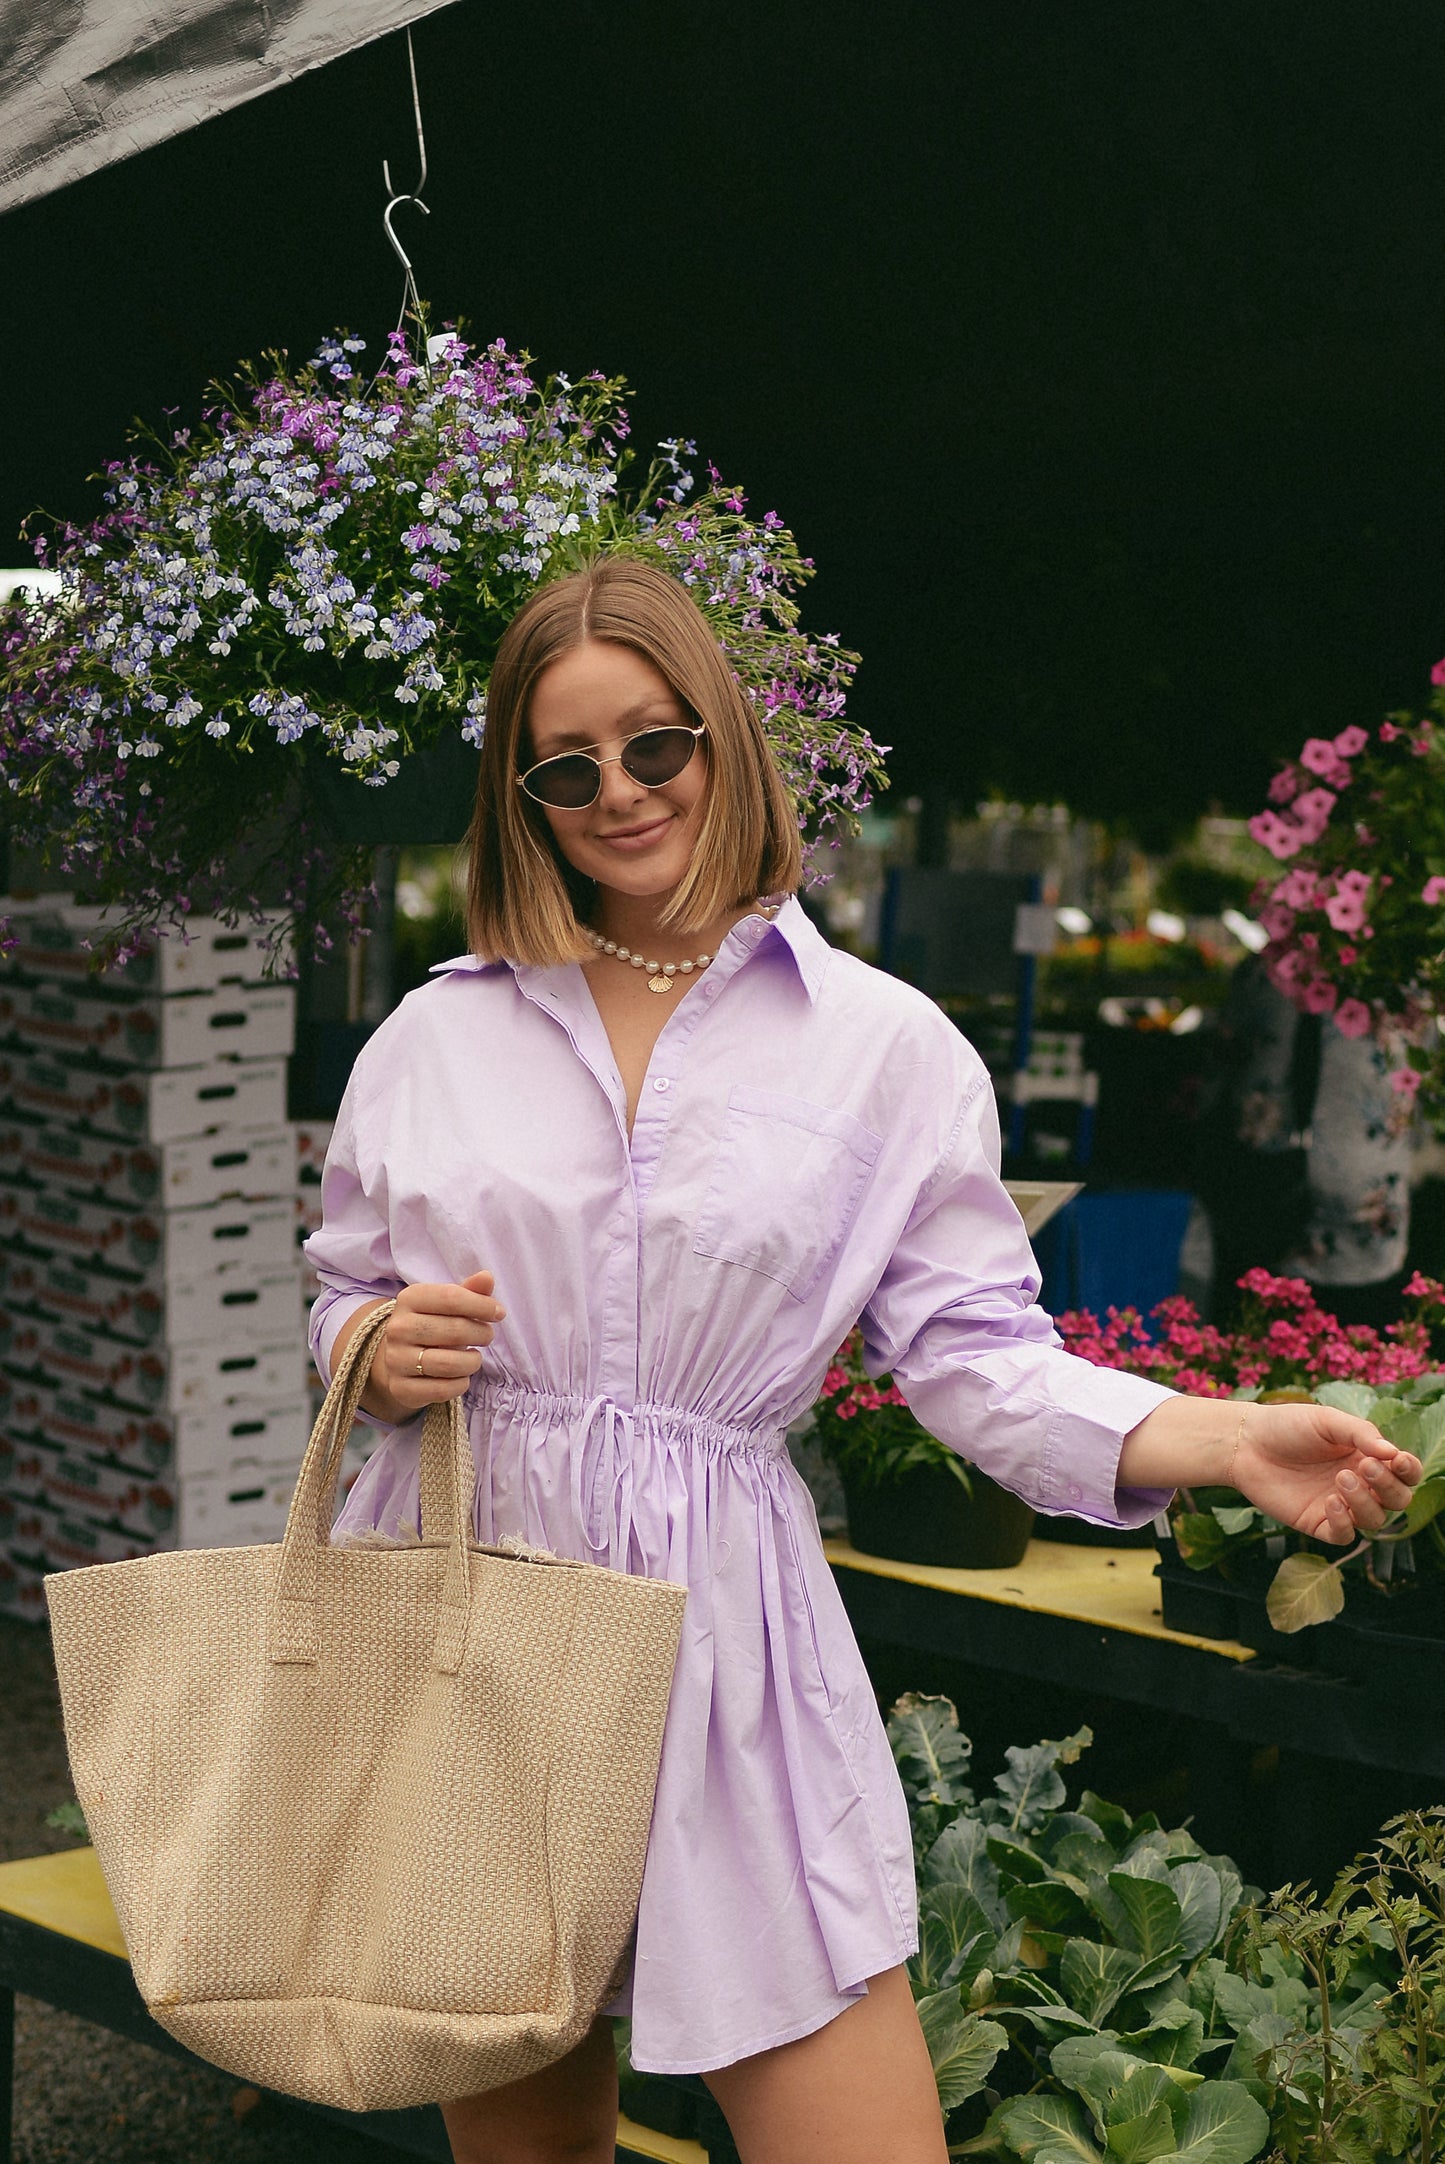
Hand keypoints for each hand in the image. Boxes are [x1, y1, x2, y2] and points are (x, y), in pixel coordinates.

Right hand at [335, 1272, 504, 1423]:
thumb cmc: (433, 1324)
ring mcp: (396, 1359)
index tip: (498, 1313)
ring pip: (449, 1364)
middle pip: (454, 1330)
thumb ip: (469, 1290)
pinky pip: (442, 1389)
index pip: (451, 1298)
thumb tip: (487, 1277)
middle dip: (481, 1334)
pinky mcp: (400, 1388)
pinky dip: (460, 1384)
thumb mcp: (448, 1303)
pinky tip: (462, 1376)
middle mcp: (398, 1328)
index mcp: (409, 1299)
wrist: (400, 1357)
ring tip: (475, 1357)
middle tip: (488, 1336)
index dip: (482, 1305)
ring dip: (473, 1362)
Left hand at [1231, 1402, 1421, 1543]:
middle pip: (1396, 1499)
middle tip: (1363, 1466)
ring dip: (1365, 1502)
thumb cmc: (1287, 1426)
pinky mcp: (1316, 1523)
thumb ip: (1361, 1433)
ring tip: (1341, 1479)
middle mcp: (1359, 1485)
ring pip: (1374, 1520)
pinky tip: (1331, 1501)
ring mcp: (1339, 1506)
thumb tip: (1393, 1453)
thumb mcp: (1327, 1420)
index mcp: (1366, 1457)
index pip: (1404, 1473)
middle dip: (1388, 1486)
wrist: (1246, 1443)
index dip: (1409, 1470)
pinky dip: (1344, 1523)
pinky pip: (1343, 1535)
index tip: (1398, 1460)